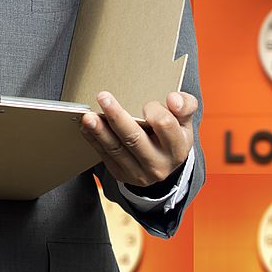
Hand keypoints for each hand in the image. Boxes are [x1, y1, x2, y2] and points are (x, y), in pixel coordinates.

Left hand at [80, 90, 196, 187]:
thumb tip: (173, 100)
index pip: (164, 124)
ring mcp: (139, 173)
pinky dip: (94, 139)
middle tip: (103, 97)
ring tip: (88, 116)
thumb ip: (185, 105)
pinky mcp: (122, 174)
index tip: (147, 103)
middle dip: (117, 117)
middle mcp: (159, 164)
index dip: (154, 110)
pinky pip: (105, 155)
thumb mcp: (184, 121)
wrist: (164, 163)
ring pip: (116, 149)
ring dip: (99, 131)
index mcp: (177, 148)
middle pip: (135, 139)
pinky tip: (85, 126)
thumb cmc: (173, 135)